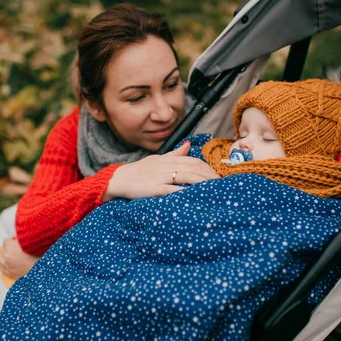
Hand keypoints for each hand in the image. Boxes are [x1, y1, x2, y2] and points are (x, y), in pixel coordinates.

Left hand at [0, 237, 40, 278]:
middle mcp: (6, 254)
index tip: (17, 243)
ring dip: (6, 257)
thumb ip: (21, 240)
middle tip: (18, 251)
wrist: (39, 269)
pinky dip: (4, 265)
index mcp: (10, 246)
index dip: (12, 241)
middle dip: (9, 249)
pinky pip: (2, 267)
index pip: (6, 240)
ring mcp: (6, 264)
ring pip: (1, 258)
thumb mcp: (30, 244)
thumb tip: (17, 240)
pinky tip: (10, 264)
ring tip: (13, 257)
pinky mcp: (8, 272)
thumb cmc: (36, 255)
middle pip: (4, 249)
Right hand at [103, 141, 219, 200]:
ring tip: (214, 189)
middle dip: (209, 176)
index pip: (194, 161)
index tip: (218, 176)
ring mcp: (161, 177)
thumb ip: (175, 154)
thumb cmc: (139, 171)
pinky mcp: (154, 188)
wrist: (119, 179)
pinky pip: (172, 189)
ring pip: (186, 176)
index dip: (207, 168)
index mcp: (169, 159)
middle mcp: (167, 166)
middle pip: (194, 168)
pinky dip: (184, 192)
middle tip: (222, 184)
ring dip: (202, 182)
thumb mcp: (158, 159)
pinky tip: (194, 196)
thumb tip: (189, 145)